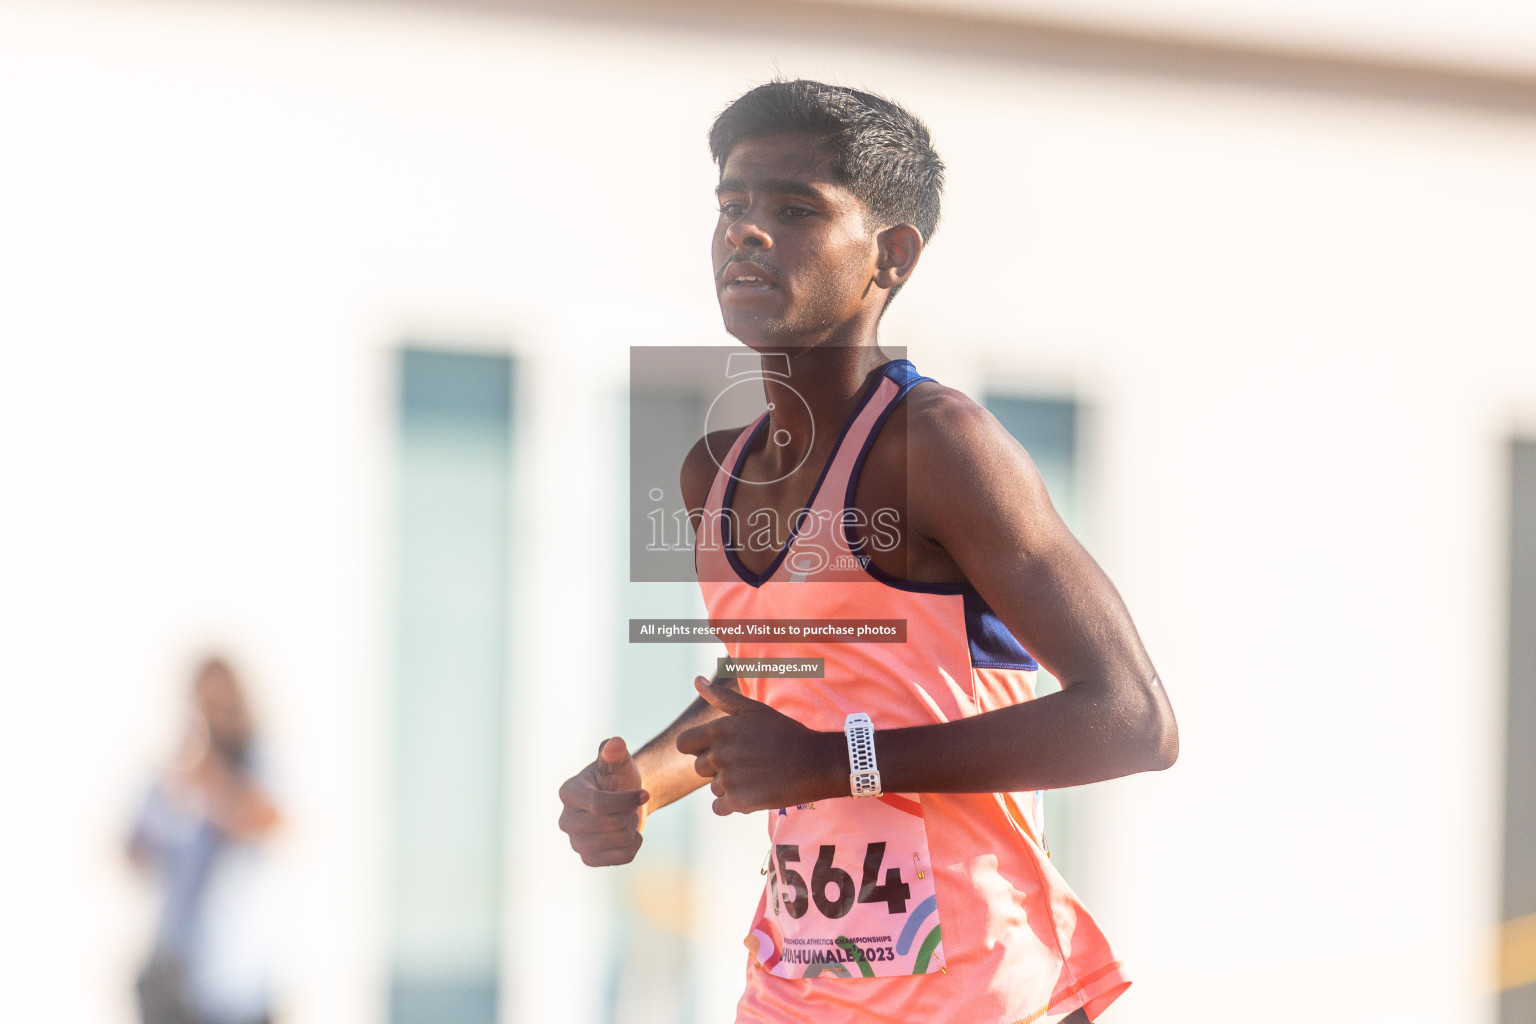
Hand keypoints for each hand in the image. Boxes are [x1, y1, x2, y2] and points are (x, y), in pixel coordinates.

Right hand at [558, 738, 649, 866]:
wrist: (624, 799)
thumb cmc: (618, 776)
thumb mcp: (618, 761)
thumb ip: (614, 751)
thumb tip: (615, 743)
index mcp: (568, 793)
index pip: (599, 805)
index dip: (627, 800)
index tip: (645, 794)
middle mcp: (566, 820)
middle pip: (612, 824)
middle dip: (629, 813)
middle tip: (630, 806)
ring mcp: (575, 842)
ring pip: (620, 841)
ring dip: (632, 827)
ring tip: (626, 817)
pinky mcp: (589, 859)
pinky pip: (623, 858)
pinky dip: (634, 845)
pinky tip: (629, 834)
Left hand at [675, 676, 842, 814]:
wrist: (815, 762)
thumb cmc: (785, 732)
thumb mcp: (754, 710)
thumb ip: (721, 697)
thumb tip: (696, 680)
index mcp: (720, 730)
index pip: (683, 744)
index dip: (697, 747)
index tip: (716, 748)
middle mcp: (720, 754)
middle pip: (699, 768)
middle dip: (718, 766)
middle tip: (747, 761)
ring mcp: (729, 780)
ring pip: (713, 788)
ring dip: (729, 785)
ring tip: (756, 775)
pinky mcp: (739, 802)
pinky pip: (719, 807)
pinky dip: (733, 804)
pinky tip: (753, 791)